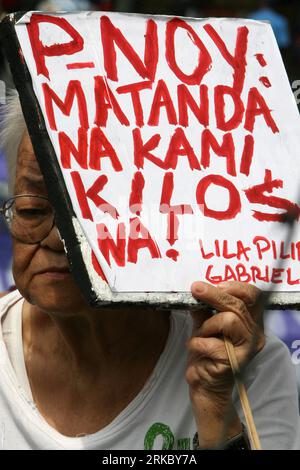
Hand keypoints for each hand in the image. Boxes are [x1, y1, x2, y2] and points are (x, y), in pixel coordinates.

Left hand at [186, 281, 264, 447]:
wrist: (204, 385)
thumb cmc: (206, 353)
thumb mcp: (204, 325)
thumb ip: (205, 308)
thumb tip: (198, 288)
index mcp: (250, 321)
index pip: (252, 296)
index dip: (234, 286)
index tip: (214, 284)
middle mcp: (254, 334)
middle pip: (238, 304)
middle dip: (213, 294)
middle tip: (196, 288)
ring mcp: (247, 349)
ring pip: (228, 320)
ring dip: (206, 326)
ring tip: (200, 336)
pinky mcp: (236, 362)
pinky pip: (212, 343)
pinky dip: (198, 344)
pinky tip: (198, 351)